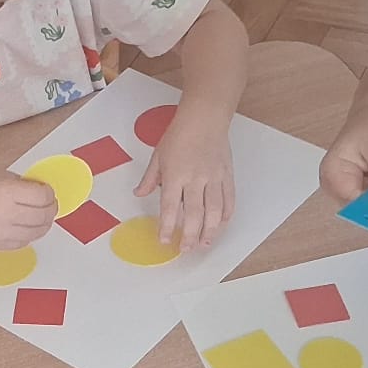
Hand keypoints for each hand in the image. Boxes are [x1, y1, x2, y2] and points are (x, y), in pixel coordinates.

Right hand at [0, 174, 57, 248]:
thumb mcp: (2, 176)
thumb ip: (24, 185)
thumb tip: (46, 195)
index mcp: (5, 192)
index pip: (41, 197)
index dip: (49, 194)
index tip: (47, 192)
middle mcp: (4, 214)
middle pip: (42, 216)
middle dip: (51, 209)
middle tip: (50, 205)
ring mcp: (1, 233)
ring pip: (37, 232)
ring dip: (44, 224)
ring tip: (42, 217)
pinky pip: (24, 243)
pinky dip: (30, 234)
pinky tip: (26, 226)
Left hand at [137, 107, 234, 250]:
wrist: (205, 118)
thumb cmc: (180, 134)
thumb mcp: (158, 155)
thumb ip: (150, 178)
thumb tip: (139, 193)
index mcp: (175, 175)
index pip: (169, 207)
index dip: (166, 226)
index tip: (164, 240)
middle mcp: (195, 179)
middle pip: (193, 214)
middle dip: (189, 235)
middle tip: (185, 249)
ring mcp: (214, 178)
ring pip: (214, 211)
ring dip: (210, 230)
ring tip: (204, 243)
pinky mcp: (226, 175)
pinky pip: (228, 199)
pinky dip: (225, 214)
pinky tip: (221, 224)